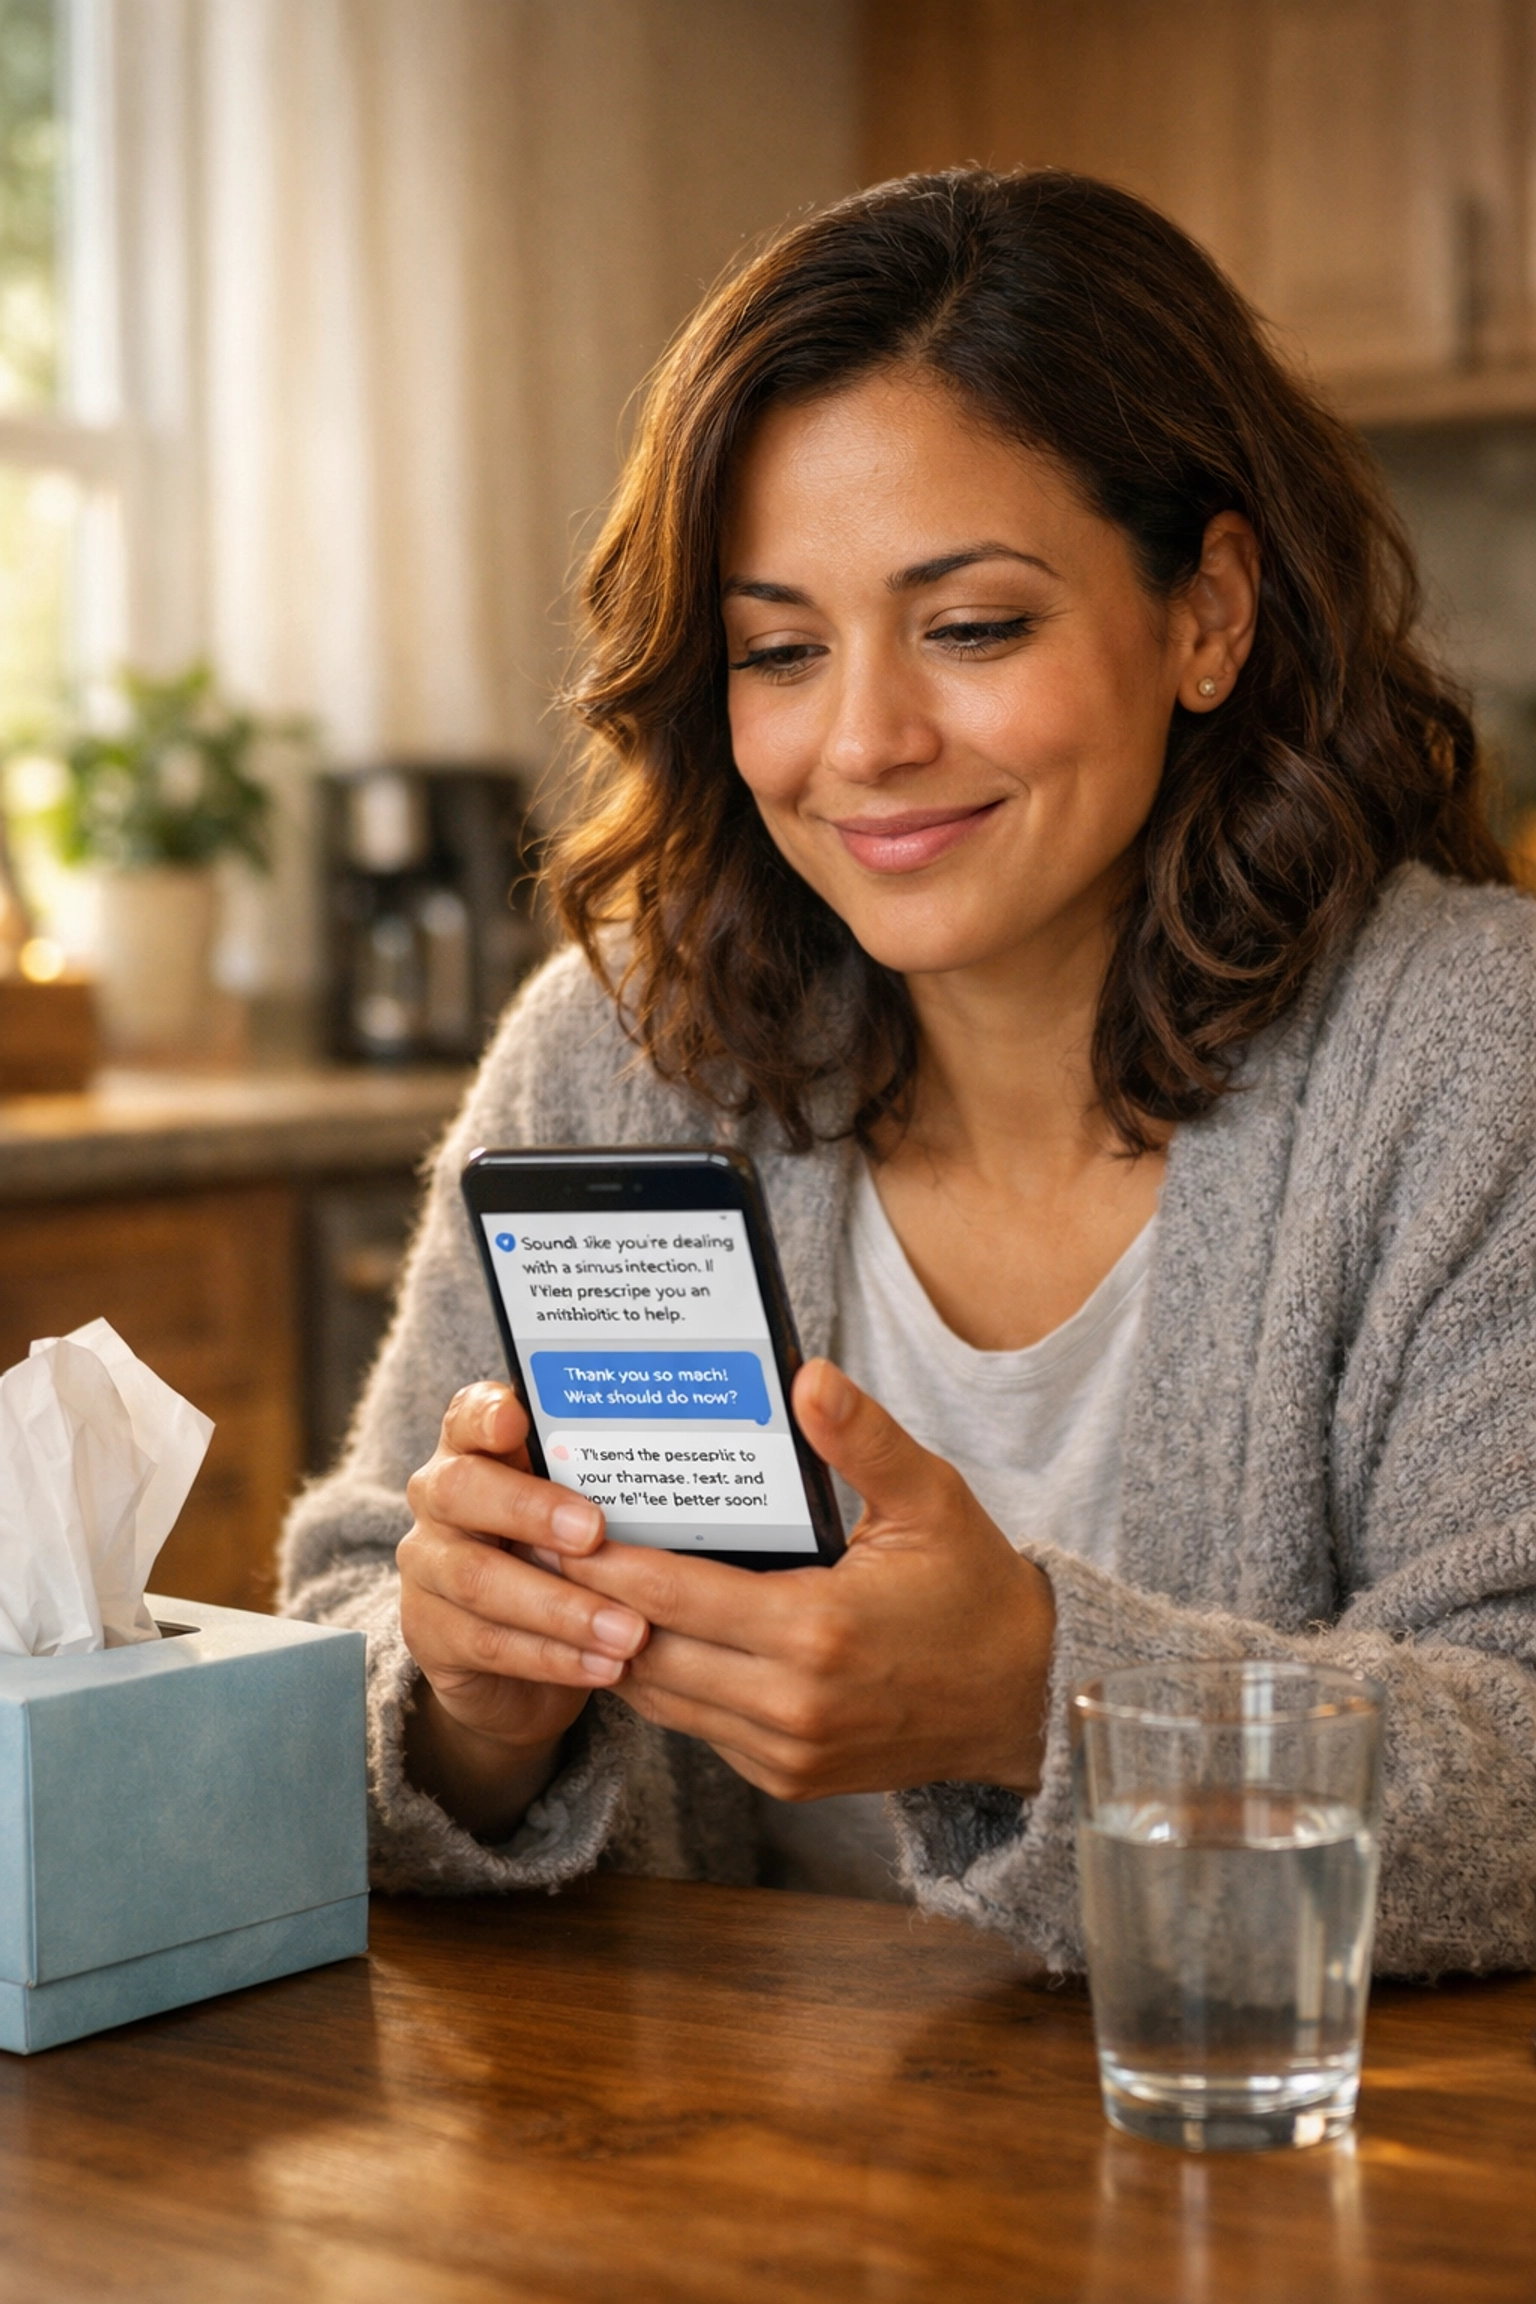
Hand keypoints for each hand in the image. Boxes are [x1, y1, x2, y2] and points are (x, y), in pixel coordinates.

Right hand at [397, 1382, 649, 1836]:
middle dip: (530, 1510)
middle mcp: (442, 1496)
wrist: (526, 1652)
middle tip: (594, 1532)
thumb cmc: (575, 1554)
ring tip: (630, 1630)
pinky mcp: (430, 1632)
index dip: (489, 1413)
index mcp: (480, 1446)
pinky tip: (608, 1667)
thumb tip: (731, 1440)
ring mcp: (427, 1566)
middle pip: (462, 1490)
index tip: (522, 1419)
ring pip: (479, 1579)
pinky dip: (553, 1656)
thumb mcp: (593, 1503)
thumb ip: (622, 1472)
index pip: (469, 1412)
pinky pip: (488, 1643)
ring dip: (561, 1606)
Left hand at [559, 1359, 1055, 1801]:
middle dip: (586, 1604)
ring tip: (569, 1592)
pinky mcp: (789, 1778)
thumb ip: (863, 1440)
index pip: (672, 1595)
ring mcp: (787, 1751)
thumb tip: (808, 1376)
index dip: (602, 1564)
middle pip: (647, 1652)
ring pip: (662, 1700)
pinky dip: (664, 1685)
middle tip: (538, 1552)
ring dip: (613, 1649)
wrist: (1024, 1699)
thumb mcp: (930, 1500)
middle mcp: (792, 1703)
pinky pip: (698, 1729)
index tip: (554, 1527)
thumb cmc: (974, 1589)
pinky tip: (640, 1636)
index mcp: (817, 1629)